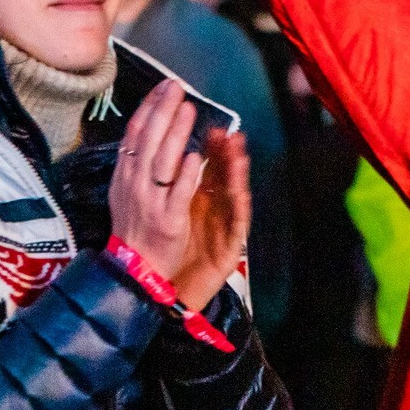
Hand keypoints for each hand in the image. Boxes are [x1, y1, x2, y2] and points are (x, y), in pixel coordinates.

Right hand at [110, 79, 206, 290]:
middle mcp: (134, 184)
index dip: (148, 108)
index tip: (163, 87)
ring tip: (188, 110)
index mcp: (124, 174)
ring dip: (175, 134)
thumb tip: (147, 129)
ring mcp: (150, 201)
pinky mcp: (168, 219)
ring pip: (162, 162)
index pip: (134, 134)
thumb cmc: (134, 226)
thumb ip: (136, 162)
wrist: (133, 268)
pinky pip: (176, 194)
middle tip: (177, 88)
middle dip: (162, 111)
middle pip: (147, 141)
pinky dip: (184, 175)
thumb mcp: (126, 189)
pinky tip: (195, 156)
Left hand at [168, 128, 251, 313]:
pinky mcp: (231, 248)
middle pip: (221, 175)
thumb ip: (176, 183)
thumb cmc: (171, 249)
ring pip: (233, 195)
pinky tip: (238, 191)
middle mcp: (213, 208)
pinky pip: (236, 224)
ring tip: (239, 152)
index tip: (203, 120)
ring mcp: (224, 227)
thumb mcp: (169, 211)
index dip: (206, 142)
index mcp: (196, 197)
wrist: (170, 289)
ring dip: (237, 173)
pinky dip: (238, 206)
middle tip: (228, 131)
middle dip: (224, 151)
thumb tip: (174, 151)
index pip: (203, 164)